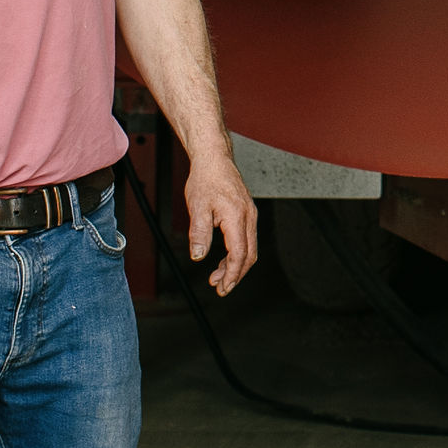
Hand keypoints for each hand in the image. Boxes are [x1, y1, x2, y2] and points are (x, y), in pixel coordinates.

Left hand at [180, 149, 258, 295]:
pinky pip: (246, 238)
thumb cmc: (206, 179)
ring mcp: (250, 214)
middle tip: (221, 288)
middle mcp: (248, 217)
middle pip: (249, 255)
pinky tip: (223, 259)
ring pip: (249, 248)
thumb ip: (199, 233)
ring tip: (217, 277)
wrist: (214, 159)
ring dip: (235, 265)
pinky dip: (237, 253)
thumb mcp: (197, 207)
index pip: (239, 253)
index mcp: (237, 217)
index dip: (231, 273)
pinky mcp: (246, 213)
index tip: (222, 287)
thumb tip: (198, 256)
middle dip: (236, 275)